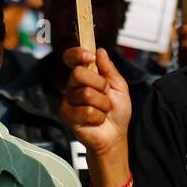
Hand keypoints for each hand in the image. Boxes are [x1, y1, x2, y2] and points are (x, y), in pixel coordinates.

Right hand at [61, 46, 132, 186]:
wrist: (115, 136)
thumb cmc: (117, 112)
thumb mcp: (119, 87)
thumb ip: (109, 70)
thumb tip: (100, 50)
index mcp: (85, 75)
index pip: (71, 58)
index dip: (77, 53)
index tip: (90, 56)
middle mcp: (73, 85)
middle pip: (78, 73)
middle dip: (99, 84)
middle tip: (105, 94)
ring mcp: (68, 100)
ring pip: (86, 94)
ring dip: (102, 104)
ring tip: (103, 111)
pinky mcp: (67, 115)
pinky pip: (86, 111)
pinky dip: (98, 116)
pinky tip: (97, 120)